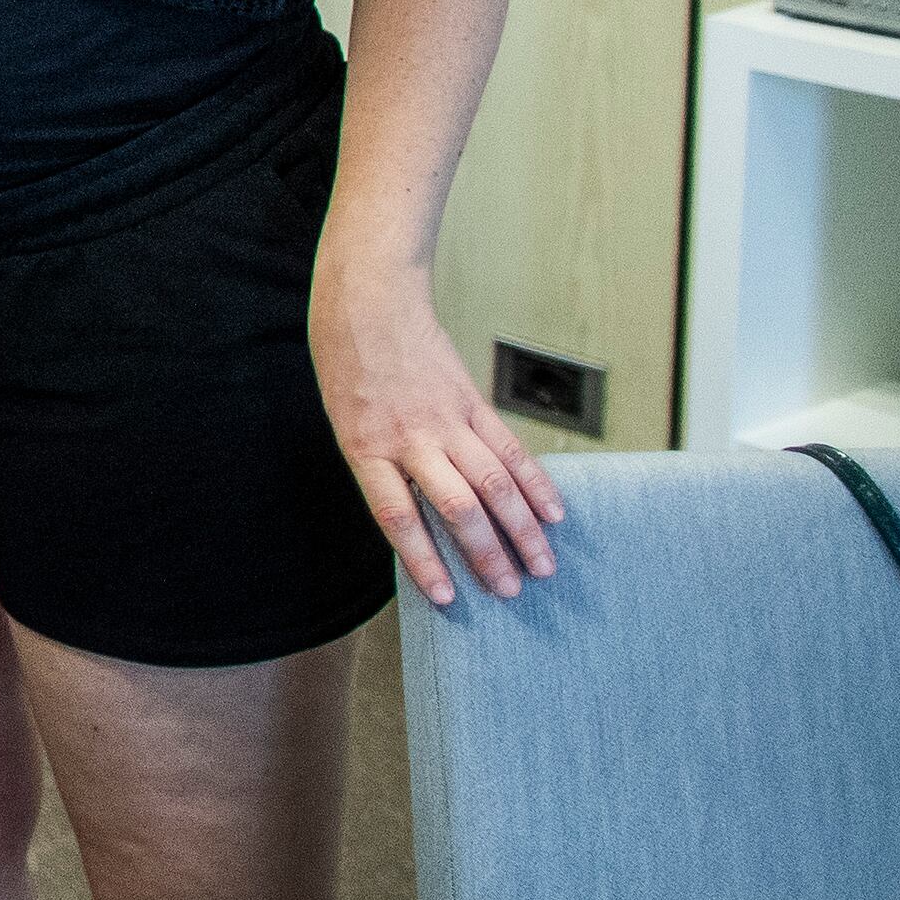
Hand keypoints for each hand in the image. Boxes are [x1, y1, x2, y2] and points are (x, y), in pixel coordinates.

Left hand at [312, 236, 562, 603]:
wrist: (366, 302)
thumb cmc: (346, 366)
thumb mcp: (345, 422)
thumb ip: (380, 466)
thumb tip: (417, 520)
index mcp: (366, 448)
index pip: (397, 515)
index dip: (423, 559)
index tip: (446, 597)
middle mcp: (409, 438)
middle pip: (457, 506)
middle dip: (487, 553)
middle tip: (510, 593)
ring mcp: (445, 419)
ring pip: (493, 483)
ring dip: (522, 529)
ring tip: (543, 567)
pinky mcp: (471, 402)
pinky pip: (508, 448)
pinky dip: (534, 483)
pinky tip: (554, 514)